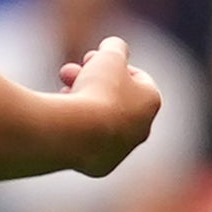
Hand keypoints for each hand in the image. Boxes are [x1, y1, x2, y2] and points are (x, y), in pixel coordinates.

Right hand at [57, 34, 166, 175]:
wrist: (78, 133)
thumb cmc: (99, 91)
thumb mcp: (108, 56)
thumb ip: (114, 47)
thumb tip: (114, 45)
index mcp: (151, 102)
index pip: (138, 78)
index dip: (114, 63)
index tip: (94, 58)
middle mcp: (141, 129)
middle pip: (116, 98)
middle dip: (91, 80)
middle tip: (69, 70)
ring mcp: (121, 150)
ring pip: (100, 120)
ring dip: (81, 100)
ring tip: (62, 89)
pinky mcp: (100, 166)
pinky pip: (87, 140)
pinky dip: (75, 125)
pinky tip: (61, 115)